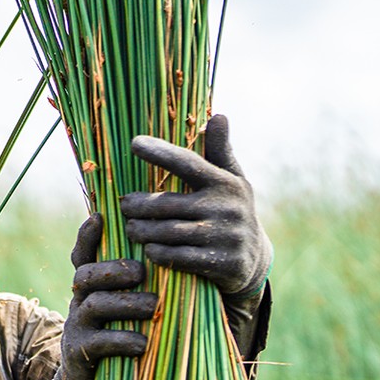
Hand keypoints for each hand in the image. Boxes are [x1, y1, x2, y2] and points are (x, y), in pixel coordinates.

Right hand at [30, 213, 155, 379]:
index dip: (87, 236)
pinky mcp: (80, 354)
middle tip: (140, 271)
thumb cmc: (122, 340)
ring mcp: (76, 328)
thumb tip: (178, 253)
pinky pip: (98, 342)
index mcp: (91, 287)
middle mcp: (79, 302)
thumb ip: (141, 285)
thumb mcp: (129, 309)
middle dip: (112, 269)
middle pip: (86, 275)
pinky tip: (143, 342)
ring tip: (153, 307)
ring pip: (94, 305)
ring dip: (125, 303)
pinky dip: (123, 340)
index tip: (100, 217)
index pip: (83, 254)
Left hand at [120, 113, 270, 300]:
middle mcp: (225, 208)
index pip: (187, 163)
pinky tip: (149, 250)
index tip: (134, 143)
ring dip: (142, 231)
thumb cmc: (232, 211)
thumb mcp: (232, 181)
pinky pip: (178, 258)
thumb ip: (220, 151)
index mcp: (224, 183)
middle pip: (167, 204)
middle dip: (138, 206)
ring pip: (168, 232)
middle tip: (124, 206)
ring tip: (131, 228)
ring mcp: (224, 236)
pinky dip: (158, 254)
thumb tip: (218, 116)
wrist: (254, 259)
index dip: (160, 153)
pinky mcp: (222, 263)